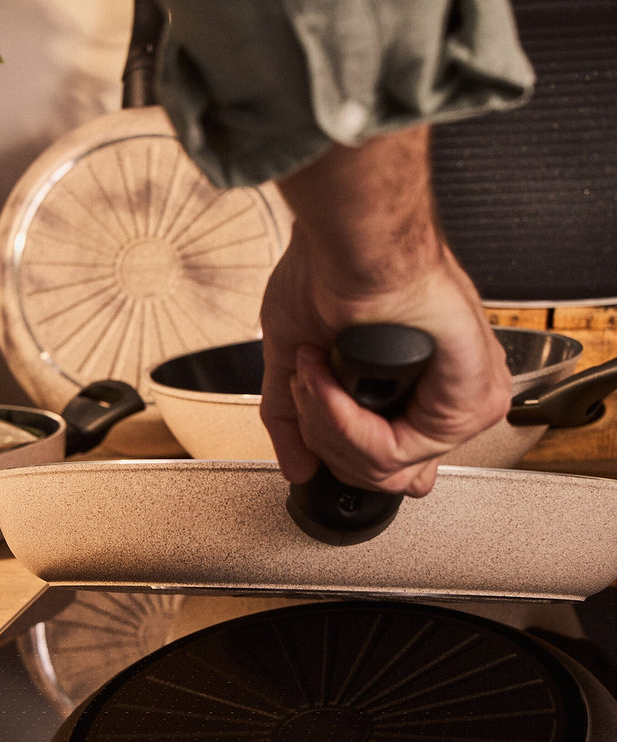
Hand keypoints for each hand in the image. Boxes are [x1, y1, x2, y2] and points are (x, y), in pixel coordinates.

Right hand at [259, 127, 511, 495]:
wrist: (349, 239)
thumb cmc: (330, 276)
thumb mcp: (297, 361)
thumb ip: (295, 420)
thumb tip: (296, 468)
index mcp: (417, 394)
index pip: (391, 469)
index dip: (338, 450)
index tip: (310, 409)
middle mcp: (445, 401)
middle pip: (380, 478)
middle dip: (321, 432)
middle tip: (305, 382)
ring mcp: (462, 401)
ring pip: (383, 469)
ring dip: (325, 420)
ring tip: (313, 369)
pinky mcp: (470, 395)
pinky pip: (393, 449)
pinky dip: (342, 416)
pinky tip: (327, 373)